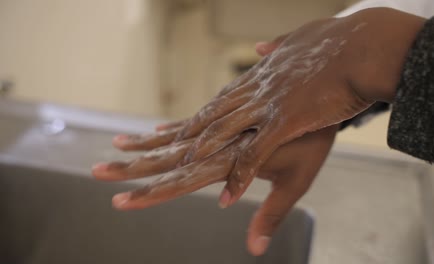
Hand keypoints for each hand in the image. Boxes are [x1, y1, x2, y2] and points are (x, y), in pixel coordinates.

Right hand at [93, 124, 337, 255]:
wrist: (321, 96)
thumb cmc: (311, 141)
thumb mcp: (295, 181)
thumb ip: (270, 214)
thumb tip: (253, 249)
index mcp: (229, 159)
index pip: (181, 181)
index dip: (150, 193)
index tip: (122, 200)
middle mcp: (218, 140)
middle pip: (167, 157)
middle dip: (132, 168)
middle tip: (99, 171)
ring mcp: (220, 124)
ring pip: (174, 137)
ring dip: (144, 144)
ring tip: (116, 144)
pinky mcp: (227, 109)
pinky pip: (192, 120)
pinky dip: (171, 127)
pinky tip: (156, 129)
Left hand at [168, 8, 424, 206]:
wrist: (363, 46)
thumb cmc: (341, 42)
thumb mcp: (302, 38)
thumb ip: (278, 45)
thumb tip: (260, 47)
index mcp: (263, 74)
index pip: (225, 95)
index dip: (204, 109)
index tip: (183, 120)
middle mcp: (258, 89)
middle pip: (215, 111)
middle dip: (189, 128)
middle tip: (167, 139)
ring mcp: (268, 104)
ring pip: (224, 130)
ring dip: (203, 149)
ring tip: (183, 168)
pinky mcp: (285, 120)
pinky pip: (254, 153)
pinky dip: (240, 176)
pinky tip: (229, 196)